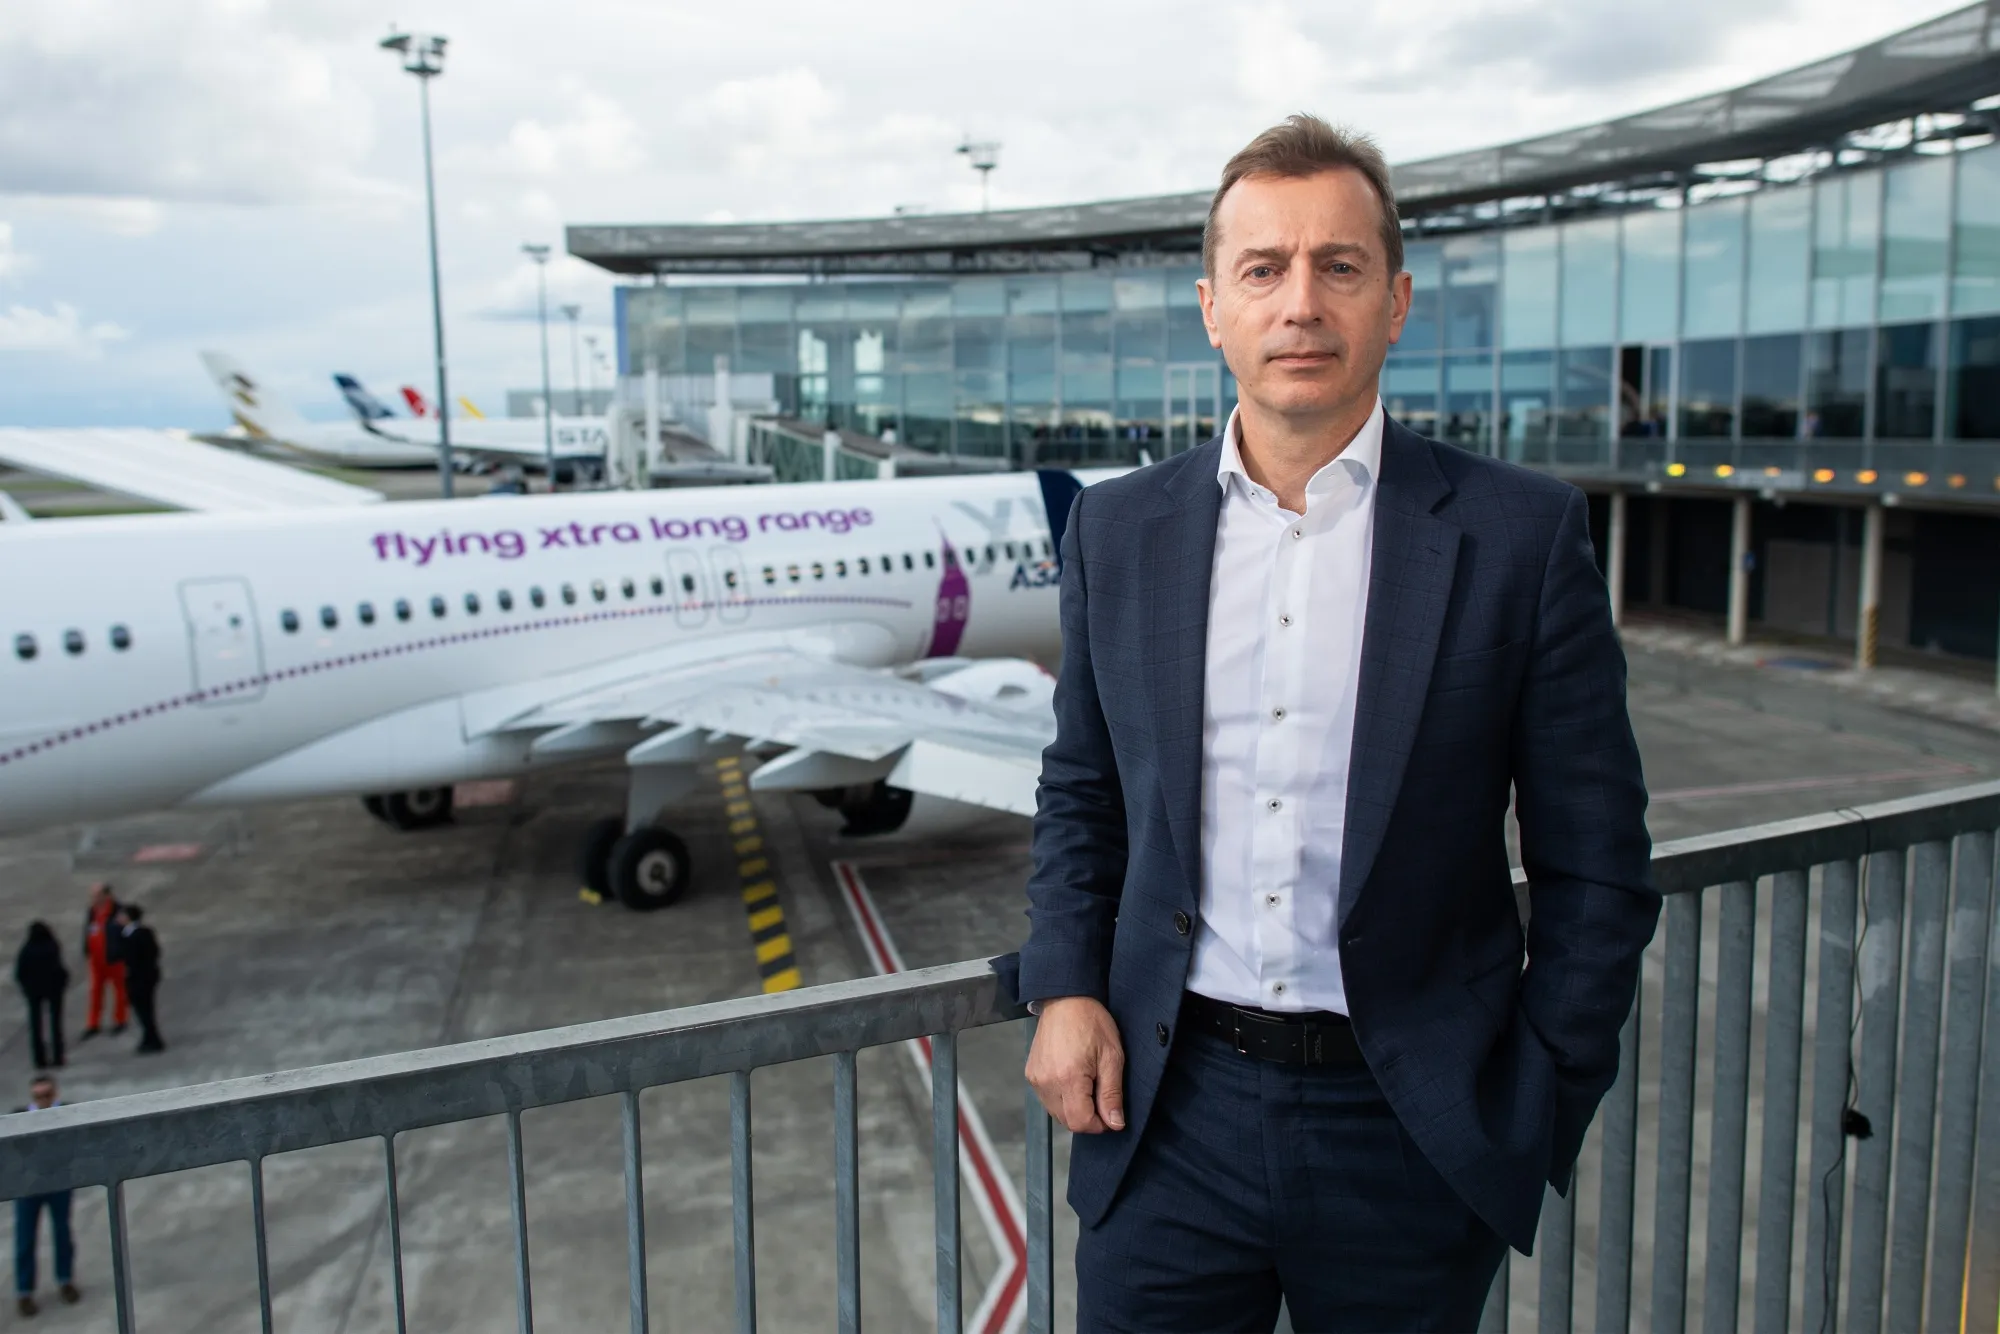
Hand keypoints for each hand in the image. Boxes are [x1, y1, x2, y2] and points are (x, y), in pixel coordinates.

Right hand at [1025, 996, 1125, 1133]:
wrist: (1066, 999)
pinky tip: (1073, 1079)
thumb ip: (1112, 1093)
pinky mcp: (1031, 1075)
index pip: (1080, 1123)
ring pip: (1057, 1113)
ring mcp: (1036, 1079)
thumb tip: (1115, 1123)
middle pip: (1068, 1121)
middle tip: (1101, 1094)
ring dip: (1074, 1108)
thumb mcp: (1112, 1056)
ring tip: (1087, 1083)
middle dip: (1088, 1116)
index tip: (1110, 1112)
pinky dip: (1062, 1098)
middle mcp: (1047, 1082)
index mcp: (1068, 1078)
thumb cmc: (1092, 1022)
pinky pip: (1048, 1100)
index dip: (1099, 1124)